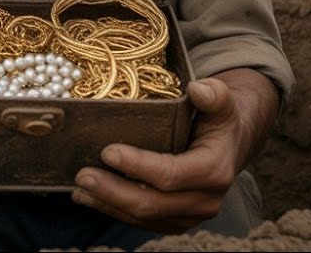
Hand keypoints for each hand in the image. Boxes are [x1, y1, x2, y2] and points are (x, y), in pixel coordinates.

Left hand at [71, 69, 277, 232]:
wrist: (231, 144)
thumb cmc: (219, 119)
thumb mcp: (223, 101)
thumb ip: (213, 94)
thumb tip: (198, 88)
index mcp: (215, 170)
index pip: (170, 175)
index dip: (137, 166)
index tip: (108, 152)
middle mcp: (205, 201)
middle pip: (152, 203)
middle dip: (113, 192)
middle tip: (83, 175)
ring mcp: (190, 216)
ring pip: (143, 217)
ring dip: (108, 204)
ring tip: (79, 188)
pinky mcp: (176, 222)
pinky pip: (142, 222)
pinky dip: (114, 211)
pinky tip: (91, 198)